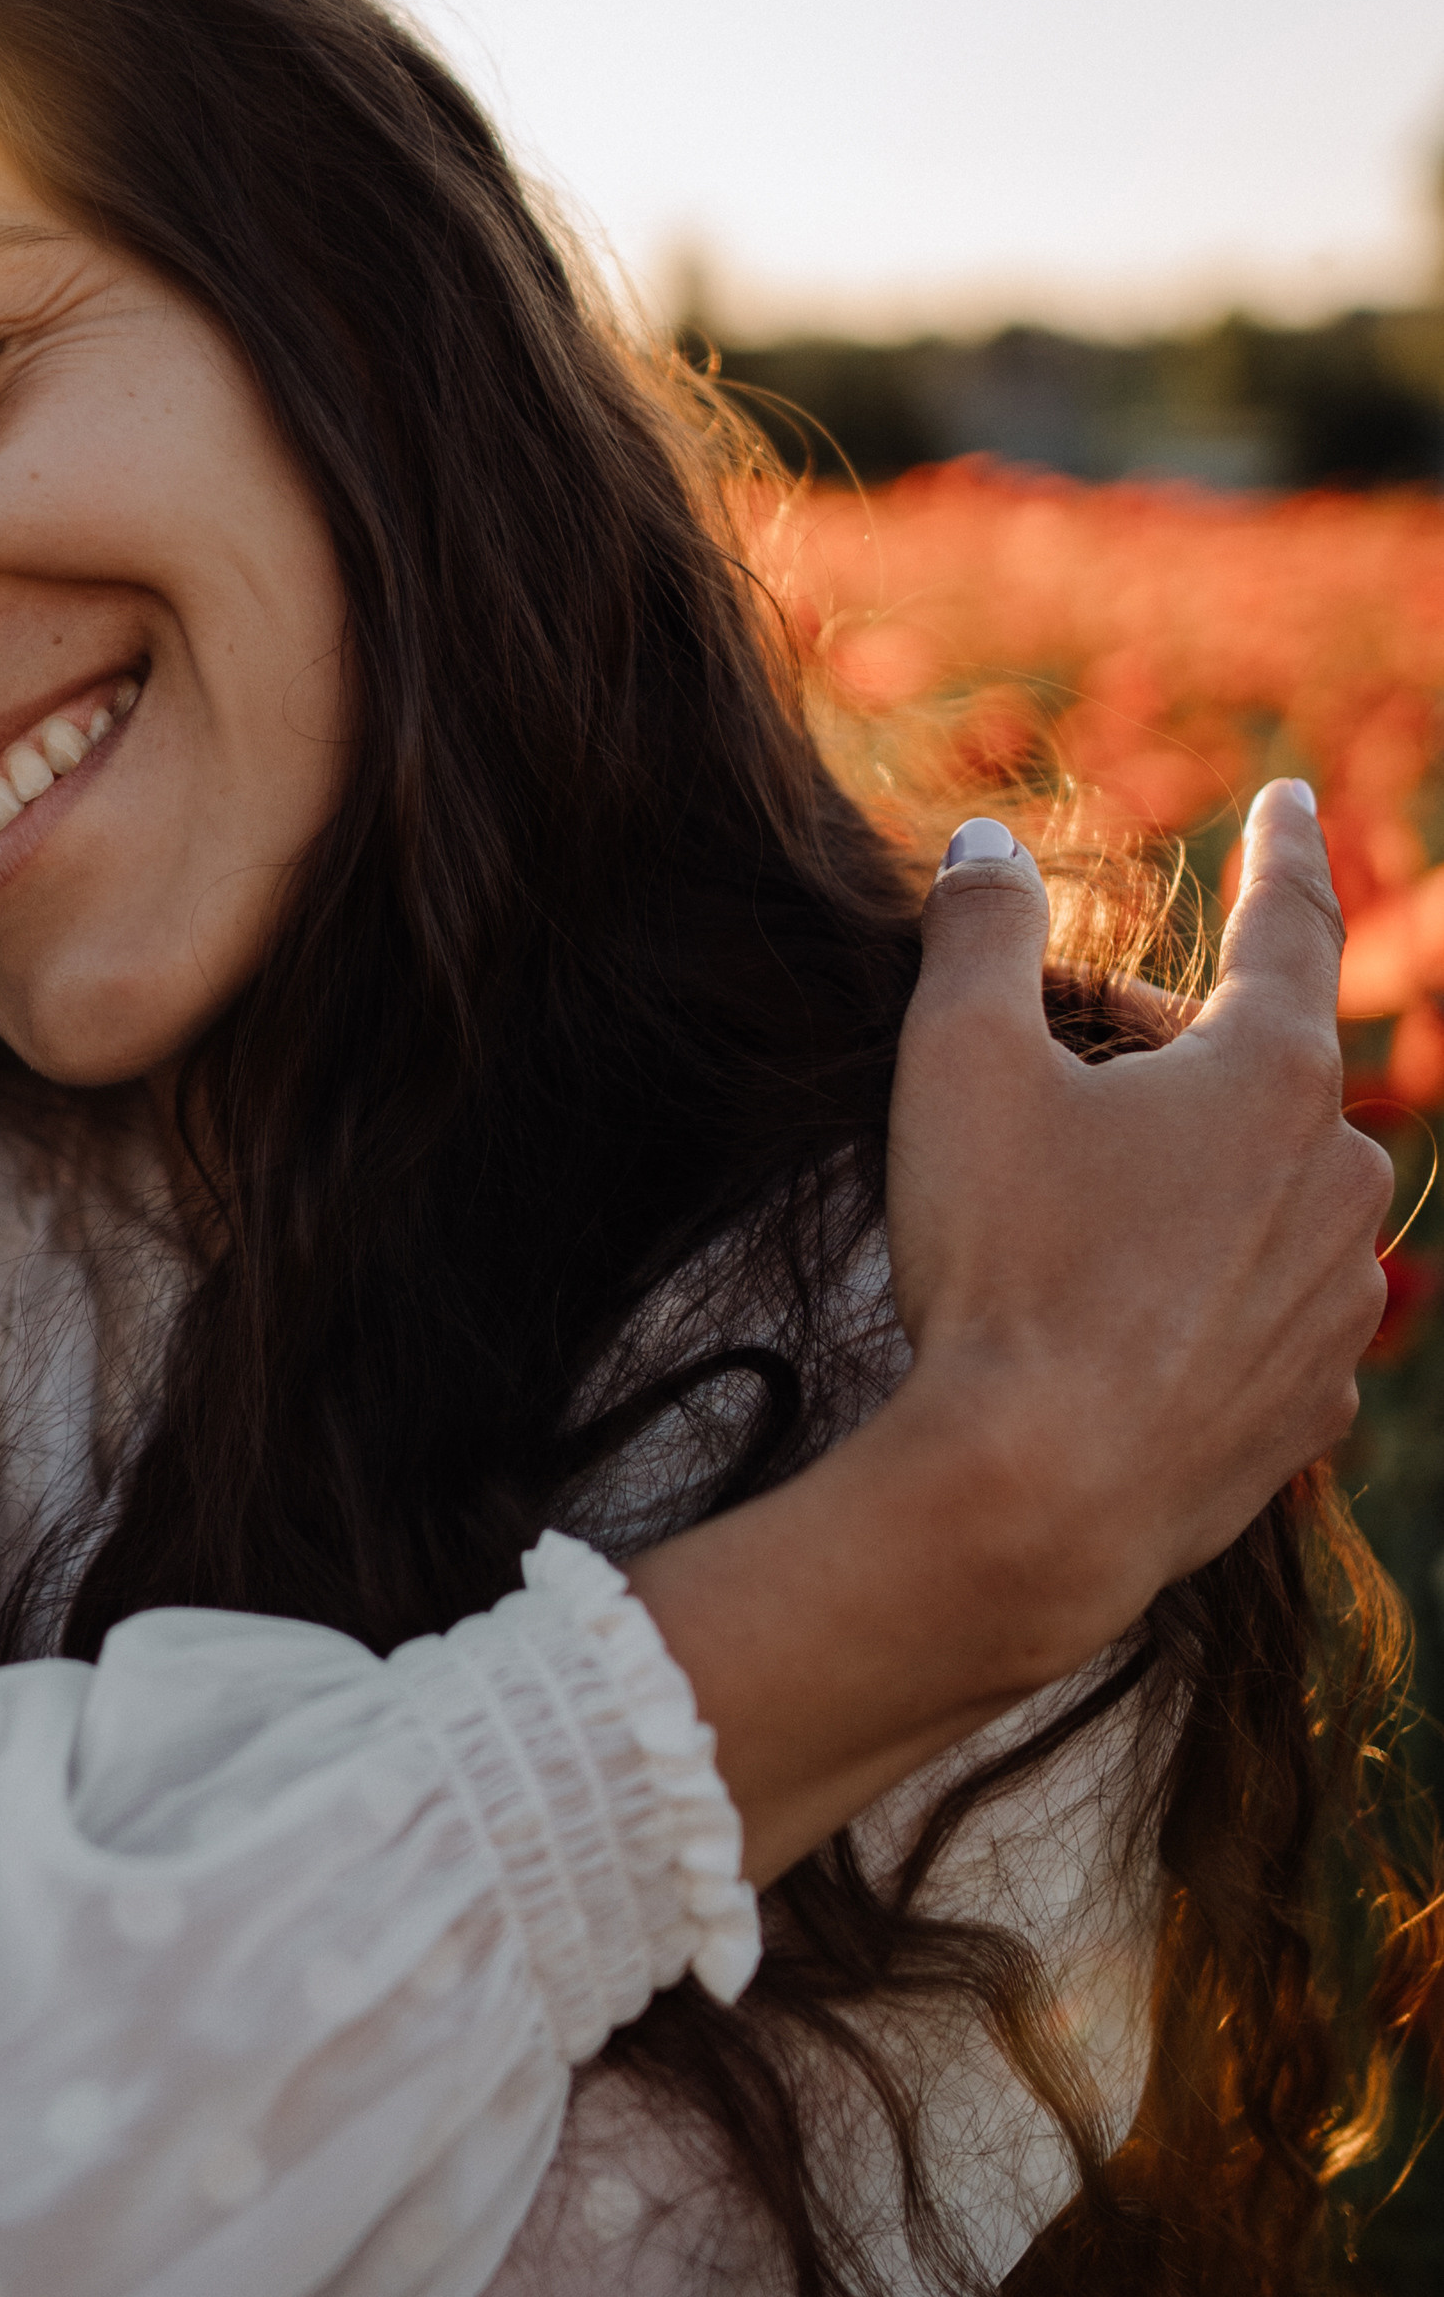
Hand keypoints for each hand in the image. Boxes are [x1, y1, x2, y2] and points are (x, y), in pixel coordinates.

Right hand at [885, 783, 1390, 1659]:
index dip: (1280, 850)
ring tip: (1075, 1222)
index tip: (1289, 801)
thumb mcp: (957, 1063)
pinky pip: (1269, 1312)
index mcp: (1271, 1074)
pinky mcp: (1313, 1404)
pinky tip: (1122, 1321)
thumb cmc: (1001, 1267)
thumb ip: (979, 932)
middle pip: (1263, 1070)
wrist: (1038, 1495)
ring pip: (1272, 1196)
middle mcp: (1338, 1178)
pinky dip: (1210, 1294)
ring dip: (1195, 1180)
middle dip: (1172, 1052)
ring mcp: (1339, 1300)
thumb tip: (989, 846)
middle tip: (1054, 1076)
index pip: (1288, 921)